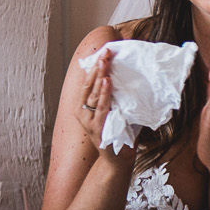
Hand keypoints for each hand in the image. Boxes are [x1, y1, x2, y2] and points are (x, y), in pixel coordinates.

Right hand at [77, 48, 127, 163]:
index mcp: (84, 107)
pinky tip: (107, 82)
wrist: (117, 158)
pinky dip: (104, 94)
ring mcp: (88, 122)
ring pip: (93, 95)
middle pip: (89, 86)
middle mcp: (82, 113)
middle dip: (97, 67)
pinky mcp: (97, 129)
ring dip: (100, 76)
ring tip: (105, 62)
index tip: (103, 51)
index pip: (88, 83)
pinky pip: (102, 108)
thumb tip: (127, 74)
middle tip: (105, 52)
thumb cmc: (119, 132)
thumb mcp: (116, 109)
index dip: (94, 67)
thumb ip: (116, 95)